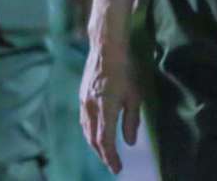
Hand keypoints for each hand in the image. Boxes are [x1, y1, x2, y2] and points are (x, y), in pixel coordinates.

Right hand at [81, 36, 140, 172]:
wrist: (105, 48)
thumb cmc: (124, 70)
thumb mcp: (134, 96)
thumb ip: (131, 121)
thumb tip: (129, 142)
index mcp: (105, 109)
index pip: (105, 140)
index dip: (110, 157)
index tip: (117, 168)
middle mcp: (91, 108)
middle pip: (93, 139)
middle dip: (102, 154)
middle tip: (112, 164)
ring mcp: (84, 102)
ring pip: (86, 131)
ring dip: (95, 145)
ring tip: (104, 153)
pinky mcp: (81, 96)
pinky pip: (83, 121)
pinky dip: (89, 133)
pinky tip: (94, 134)